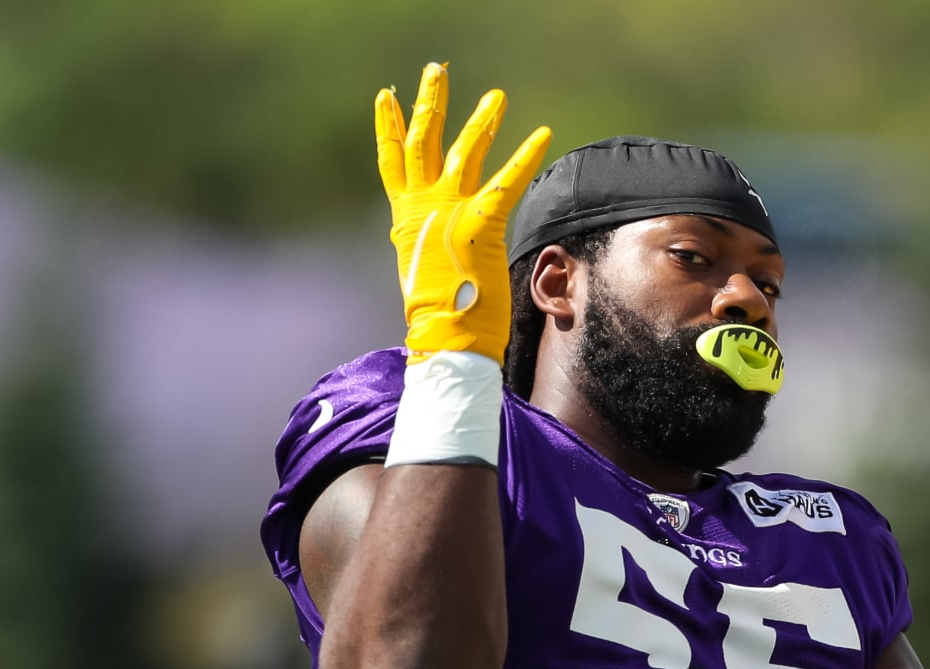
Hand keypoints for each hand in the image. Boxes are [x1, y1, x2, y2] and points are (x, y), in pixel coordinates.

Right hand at [376, 63, 550, 363]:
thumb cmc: (439, 311)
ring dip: (482, 121)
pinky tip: (543, 133)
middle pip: (422, 142)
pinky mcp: (481, 224)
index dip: (389, 127)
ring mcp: (451, 213)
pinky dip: (525, 155)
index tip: (387, 96)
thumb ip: (424, 240)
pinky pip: (507, 181)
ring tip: (497, 97)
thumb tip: (416, 237)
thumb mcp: (423, 265)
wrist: (445, 336)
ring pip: (466, 152)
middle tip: (434, 70)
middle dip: (430, 103)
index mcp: (407, 217)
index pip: (393, 162)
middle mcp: (425, 207)